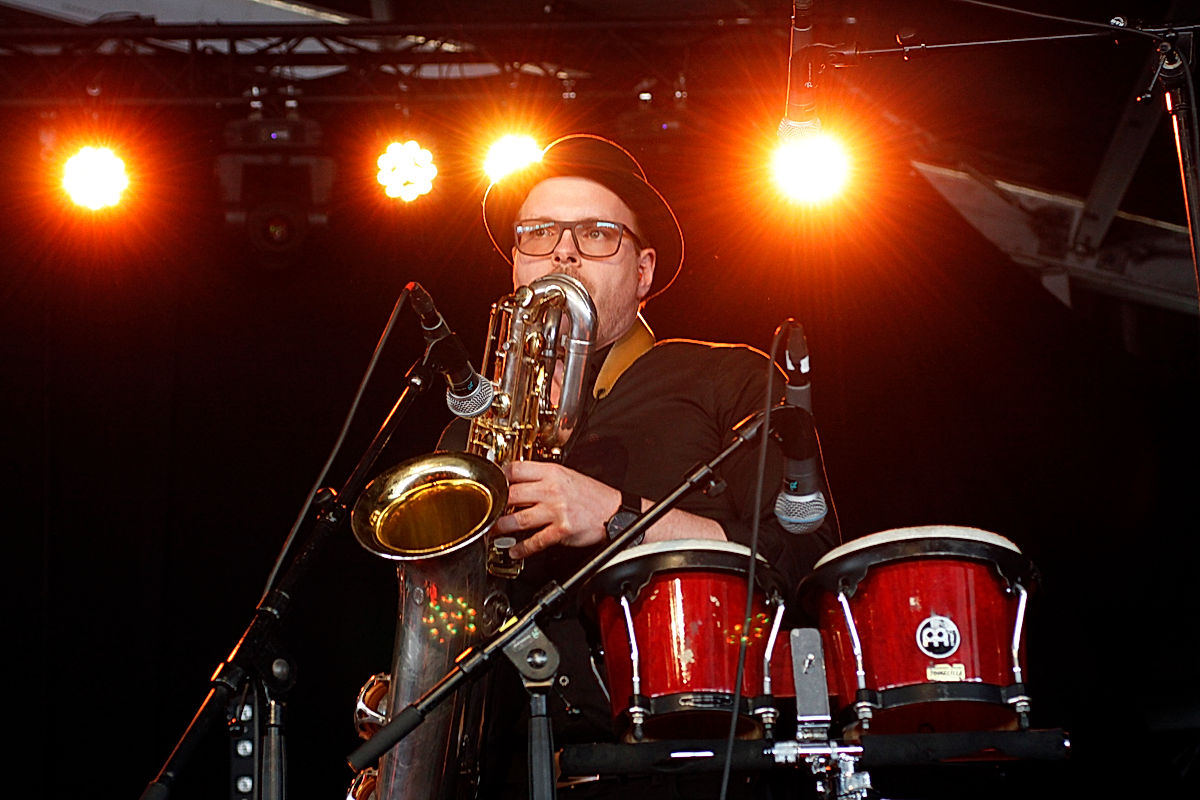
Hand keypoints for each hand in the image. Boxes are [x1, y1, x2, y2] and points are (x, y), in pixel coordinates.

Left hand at [493, 461, 621, 558]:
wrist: (616, 512)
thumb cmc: (593, 496)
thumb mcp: (568, 477)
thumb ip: (544, 478)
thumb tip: (519, 482)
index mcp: (552, 472)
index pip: (516, 469)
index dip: (499, 476)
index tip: (491, 485)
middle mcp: (552, 489)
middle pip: (511, 494)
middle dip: (494, 504)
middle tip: (486, 511)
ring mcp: (556, 510)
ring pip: (518, 519)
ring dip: (500, 528)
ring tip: (492, 532)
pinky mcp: (562, 530)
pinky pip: (535, 541)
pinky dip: (522, 549)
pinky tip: (514, 551)